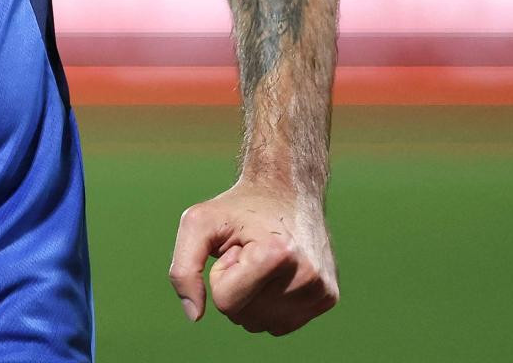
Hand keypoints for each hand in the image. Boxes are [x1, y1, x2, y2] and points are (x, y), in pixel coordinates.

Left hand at [168, 178, 338, 334]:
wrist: (287, 189)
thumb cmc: (237, 206)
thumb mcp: (198, 224)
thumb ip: (183, 270)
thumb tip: (194, 315)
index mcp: (278, 255)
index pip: (226, 302)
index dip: (220, 274)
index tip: (236, 247)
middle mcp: (307, 277)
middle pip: (244, 317)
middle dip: (235, 287)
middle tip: (249, 252)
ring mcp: (322, 290)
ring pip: (263, 325)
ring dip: (253, 298)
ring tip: (263, 261)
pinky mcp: (329, 297)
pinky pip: (281, 324)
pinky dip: (270, 304)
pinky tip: (278, 274)